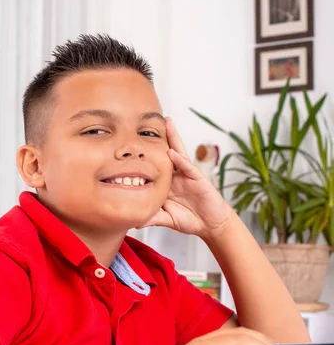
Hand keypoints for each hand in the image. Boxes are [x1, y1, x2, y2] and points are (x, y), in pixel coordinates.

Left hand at [138, 117, 232, 238]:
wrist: (210, 225)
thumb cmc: (190, 219)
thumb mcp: (168, 219)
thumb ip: (153, 218)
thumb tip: (135, 223)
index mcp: (167, 183)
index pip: (155, 164)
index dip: (146, 152)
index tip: (133, 141)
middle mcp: (176, 175)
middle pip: (166, 152)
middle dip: (160, 137)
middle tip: (149, 120)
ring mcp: (187, 175)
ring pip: (178, 153)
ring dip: (173, 137)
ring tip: (166, 123)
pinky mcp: (198, 179)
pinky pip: (188, 167)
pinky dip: (180, 159)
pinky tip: (173, 152)